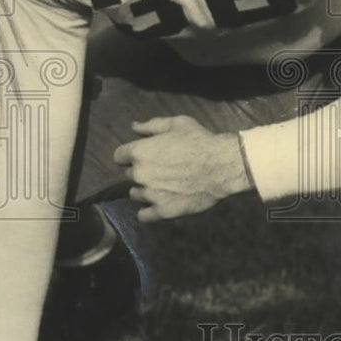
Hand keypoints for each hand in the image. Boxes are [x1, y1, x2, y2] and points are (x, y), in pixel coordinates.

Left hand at [113, 115, 252, 221]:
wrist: (222, 166)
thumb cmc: (200, 141)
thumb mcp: (177, 124)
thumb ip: (151, 125)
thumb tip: (134, 126)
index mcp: (139, 152)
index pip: (119, 156)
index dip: (131, 155)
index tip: (144, 156)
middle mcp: (139, 174)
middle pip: (129, 176)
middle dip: (141, 172)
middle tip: (161, 169)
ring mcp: (150, 195)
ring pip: (136, 195)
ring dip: (145, 190)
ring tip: (164, 185)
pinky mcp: (162, 211)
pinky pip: (143, 216)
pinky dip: (149, 211)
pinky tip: (160, 203)